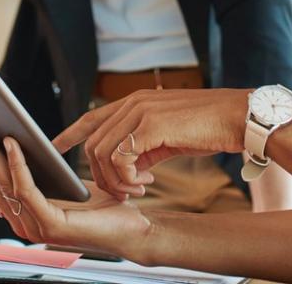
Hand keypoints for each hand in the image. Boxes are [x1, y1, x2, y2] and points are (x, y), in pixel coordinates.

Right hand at [0, 120, 148, 250]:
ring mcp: (31, 226)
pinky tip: (11, 141)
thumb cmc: (101, 203)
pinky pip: (26, 188)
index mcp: (18, 212)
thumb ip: (36, 169)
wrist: (132, 227)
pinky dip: (16, 163)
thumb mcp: (61, 180)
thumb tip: (10, 137)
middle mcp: (18, 222)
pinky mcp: (50, 224)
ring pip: (0, 183)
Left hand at [52, 88, 247, 199]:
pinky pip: (120, 158)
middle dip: (102, 175)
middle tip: (126, 191)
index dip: (70, 133)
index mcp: (137, 101)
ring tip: (138, 189)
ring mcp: (140, 112)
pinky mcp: (150, 125)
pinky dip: (126, 177)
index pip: (92, 116)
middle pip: (93, 143)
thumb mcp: (169, 135)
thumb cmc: (209, 126)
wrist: (237, 117)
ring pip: (102, 153)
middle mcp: (133, 102)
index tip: (54, 147)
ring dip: (115, 180)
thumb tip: (129, 167)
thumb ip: (144, 145)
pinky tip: (146, 182)